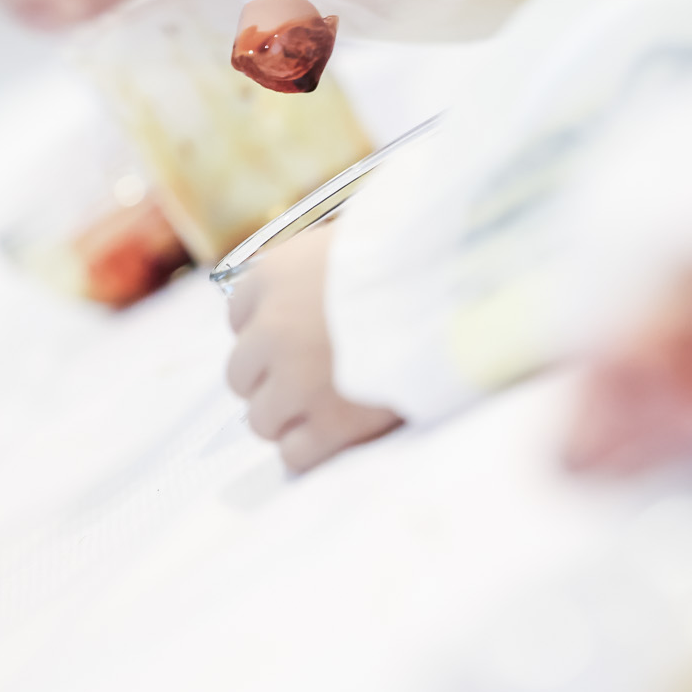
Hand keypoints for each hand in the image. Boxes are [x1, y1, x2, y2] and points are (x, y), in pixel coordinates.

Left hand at [225, 228, 401, 473]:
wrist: (451, 288)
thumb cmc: (416, 253)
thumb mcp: (357, 236)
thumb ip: (327, 266)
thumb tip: (330, 282)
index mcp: (273, 277)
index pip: (239, 314)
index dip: (268, 327)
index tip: (295, 334)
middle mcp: (271, 330)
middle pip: (241, 373)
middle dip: (272, 378)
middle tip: (312, 376)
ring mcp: (295, 382)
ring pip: (261, 419)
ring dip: (289, 416)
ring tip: (328, 408)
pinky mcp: (329, 424)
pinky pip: (295, 455)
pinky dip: (310, 449)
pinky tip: (333, 436)